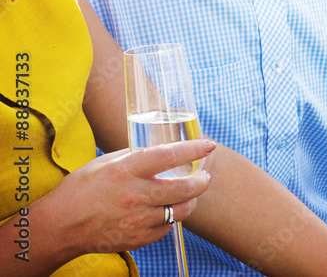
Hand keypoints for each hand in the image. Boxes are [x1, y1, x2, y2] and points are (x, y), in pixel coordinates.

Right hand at [37, 139, 214, 259]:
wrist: (58, 227)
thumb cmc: (79, 190)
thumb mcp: (105, 163)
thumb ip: (134, 157)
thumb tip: (158, 153)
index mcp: (127, 170)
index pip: (170, 156)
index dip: (194, 150)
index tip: (208, 146)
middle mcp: (135, 195)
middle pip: (184, 188)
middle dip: (202, 181)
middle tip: (205, 177)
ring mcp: (137, 220)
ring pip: (180, 211)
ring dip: (190, 201)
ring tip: (190, 194)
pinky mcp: (136, 239)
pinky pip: (165, 229)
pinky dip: (170, 219)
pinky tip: (166, 212)